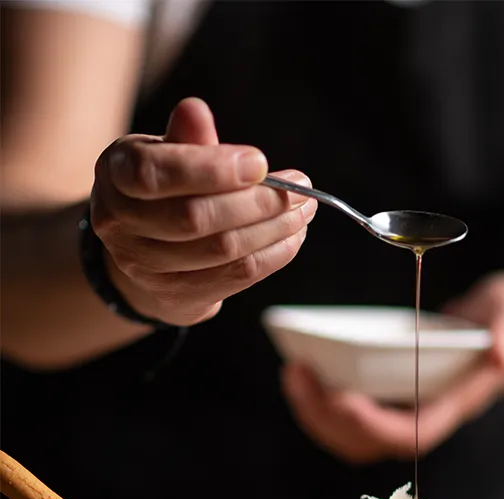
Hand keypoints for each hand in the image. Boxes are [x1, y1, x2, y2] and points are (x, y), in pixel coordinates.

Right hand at [90, 97, 316, 324]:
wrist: (147, 252)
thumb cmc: (163, 190)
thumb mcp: (166, 153)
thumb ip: (186, 138)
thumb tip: (194, 111)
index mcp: (115, 174)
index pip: (154, 173)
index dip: (211, 169)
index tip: (260, 163)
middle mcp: (119, 224)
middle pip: (195, 218)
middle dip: (258, 202)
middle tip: (299, 189)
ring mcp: (145, 267)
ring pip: (222, 250)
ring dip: (274, 229)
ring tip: (303, 210)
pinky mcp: (176, 295)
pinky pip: (236, 276)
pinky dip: (273, 255)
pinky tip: (292, 237)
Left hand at [282, 272, 503, 464]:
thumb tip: (499, 352)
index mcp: (454, 404)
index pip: (408, 433)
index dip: (370, 423)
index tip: (339, 394)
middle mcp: (427, 414)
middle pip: (369, 442)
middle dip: (326, 417)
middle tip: (296, 373)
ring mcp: (408, 408)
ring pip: (354, 436)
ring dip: (316, 413)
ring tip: (293, 372)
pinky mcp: (395, 395)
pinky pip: (351, 414)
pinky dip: (323, 400)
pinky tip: (307, 370)